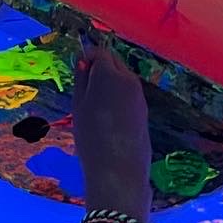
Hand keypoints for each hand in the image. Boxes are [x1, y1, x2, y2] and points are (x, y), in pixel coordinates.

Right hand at [73, 48, 152, 219]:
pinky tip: (109, 118)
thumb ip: (81, 80)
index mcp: (109, 75)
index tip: (79, 70)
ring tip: (96, 106)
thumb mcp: (78, 106)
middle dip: (100, 68)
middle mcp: (128, 80)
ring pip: (123, 78)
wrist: (118, 170)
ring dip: (110, 83)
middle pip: (114, 62)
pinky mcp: (144, 110)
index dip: (88, 58)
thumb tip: (84, 63)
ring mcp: (139, 95)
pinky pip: (129, 94)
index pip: (100, 53)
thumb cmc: (91, 137)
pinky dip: (119, 97)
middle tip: (85, 89)